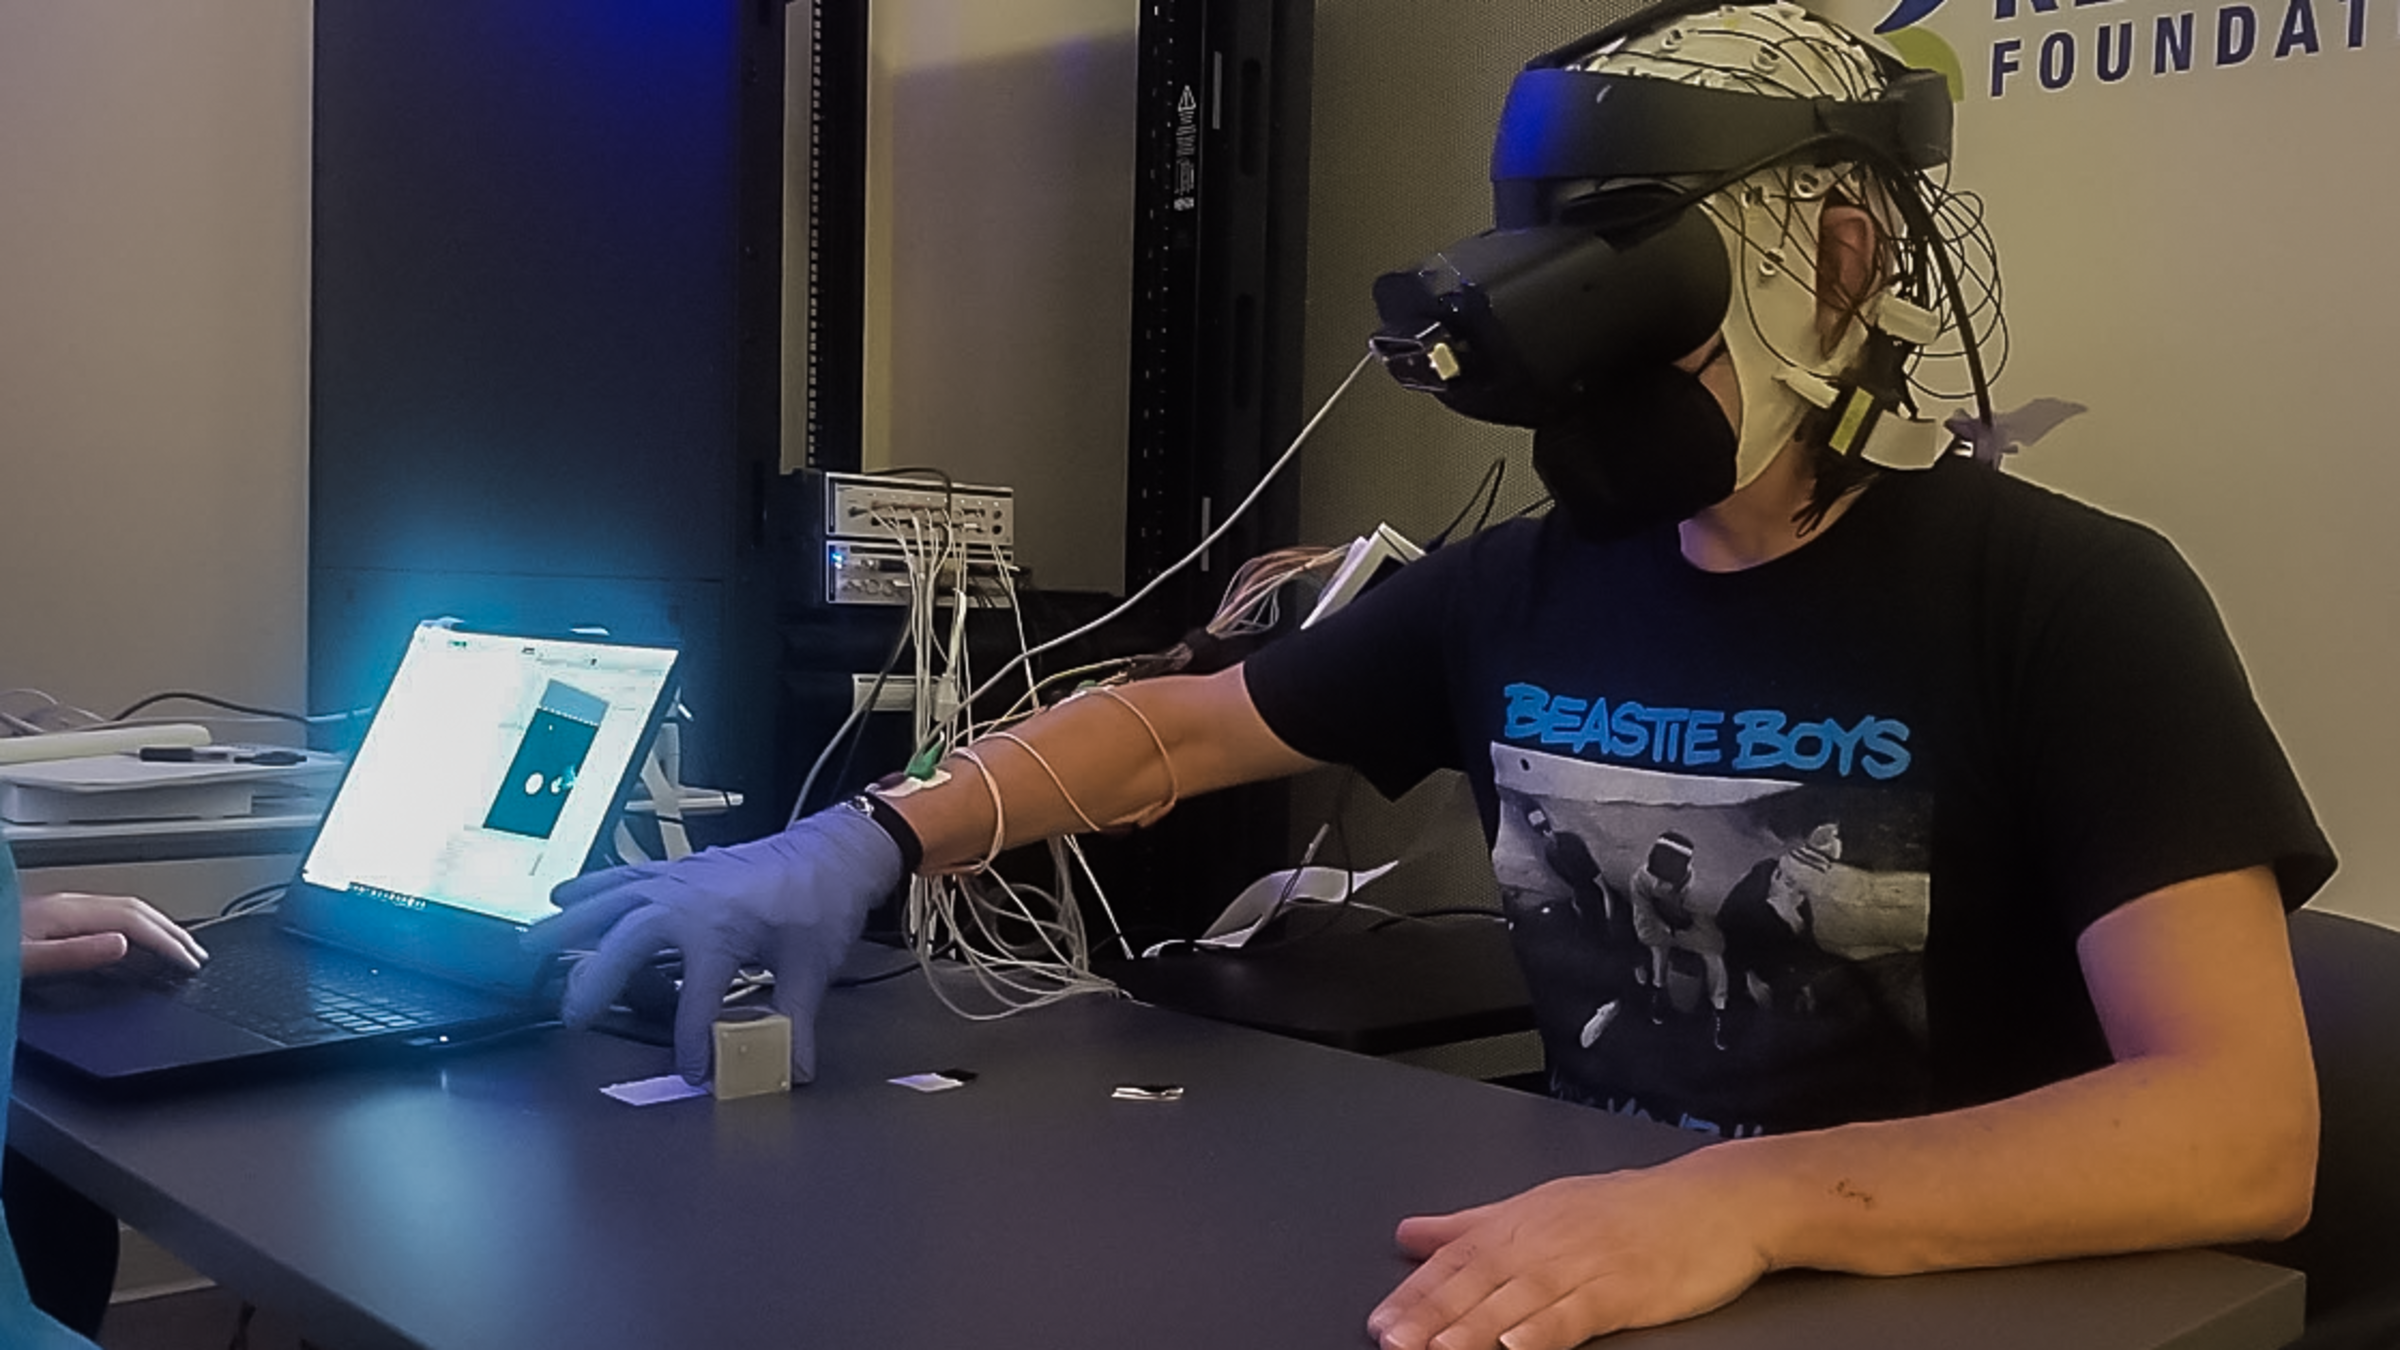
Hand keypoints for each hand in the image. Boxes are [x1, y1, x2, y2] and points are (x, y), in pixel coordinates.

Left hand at [21, 892, 208, 977]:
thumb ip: (73, 953)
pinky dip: (136, 929)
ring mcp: (60, 909)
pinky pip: (110, 917)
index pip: (132, 920)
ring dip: (158, 928)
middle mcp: (67, 905)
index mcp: (65, 911)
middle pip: (135, 909)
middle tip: (198, 954)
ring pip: (124, 910)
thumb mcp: (26, 960)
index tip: (189, 961)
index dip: (166, 941)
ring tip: (179, 947)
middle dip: (173, 931)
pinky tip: (137, 943)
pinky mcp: (52, 918)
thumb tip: (122, 946)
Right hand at [524, 803, 903, 1083]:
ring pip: (614, 901)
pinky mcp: (681, 870)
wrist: (834, 850)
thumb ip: (796, 1019)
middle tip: (569, 1014)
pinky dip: (594, 886)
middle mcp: (691, 900)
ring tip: (533, 946)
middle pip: (629, 941)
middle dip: (598, 978)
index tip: (694, 1071)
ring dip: (574, 924)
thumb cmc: (822, 901)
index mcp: (723, 926)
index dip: (692, 1039)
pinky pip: (626, 877)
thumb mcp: (813, 965)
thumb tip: (796, 1070)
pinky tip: (564, 897)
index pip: (696, 997)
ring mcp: (681, 880)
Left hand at [1366, 1163, 1769, 1349]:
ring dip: (1472, 1328)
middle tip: (1390, 1339)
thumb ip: (1472, 1225)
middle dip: (1429, 1314)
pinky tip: (1515, 1347)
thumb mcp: (1542, 1206)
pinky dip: (1543, 1330)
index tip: (1380, 1319)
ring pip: (1516, 1299)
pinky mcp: (1623, 1288)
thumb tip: (1411, 1233)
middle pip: (1477, 1280)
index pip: (1457, 1258)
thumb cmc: (1631, 1208)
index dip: (1416, 1292)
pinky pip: (1576, 1312)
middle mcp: (1545, 1240)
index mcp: (1522, 1221)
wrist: (1716, 1201)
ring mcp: (1584, 1263)